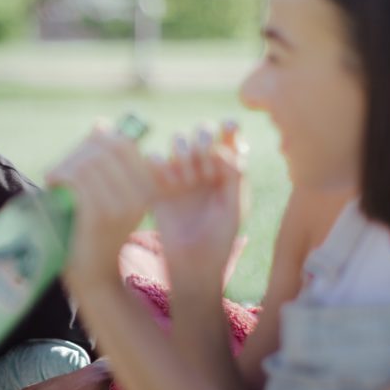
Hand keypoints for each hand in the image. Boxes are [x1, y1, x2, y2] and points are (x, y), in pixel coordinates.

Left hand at [47, 122, 155, 288]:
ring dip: (66, 165)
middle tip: (62, 169)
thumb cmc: (95, 233)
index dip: (96, 141)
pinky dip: (60, 175)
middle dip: (79, 152)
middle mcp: (140, 194)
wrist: (94, 277)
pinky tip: (51, 184)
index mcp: (147, 187)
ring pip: (89, 162)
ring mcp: (121, 205)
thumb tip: (101, 124)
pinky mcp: (99, 215)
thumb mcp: (108, 194)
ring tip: (55, 177)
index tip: (79, 157)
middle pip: (106, 148)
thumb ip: (106, 161)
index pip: (122, 144)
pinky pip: (78, 180)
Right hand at [149, 123, 245, 292]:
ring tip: (189, 182)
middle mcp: (204, 166)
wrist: (192, 263)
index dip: (228, 127)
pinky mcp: (157, 183)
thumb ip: (234, 175)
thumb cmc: (220, 238)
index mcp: (228, 169)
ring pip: (178, 140)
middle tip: (206, 169)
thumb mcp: (235, 206)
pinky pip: (154, 158)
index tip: (228, 129)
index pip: (229, 134)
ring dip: (185, 154)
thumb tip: (221, 146)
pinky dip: (162, 165)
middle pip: (201, 131)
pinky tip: (171, 187)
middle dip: (203, 142)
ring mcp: (180, 173)